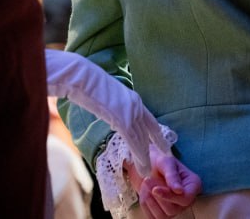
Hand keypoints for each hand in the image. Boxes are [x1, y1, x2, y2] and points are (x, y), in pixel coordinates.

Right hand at [45, 49, 168, 175]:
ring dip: (145, 156)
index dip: (155, 132)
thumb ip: (115, 108)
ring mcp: (130, 111)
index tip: (162, 142)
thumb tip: (114, 117)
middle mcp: (136, 105)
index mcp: (133, 99)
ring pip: (141, 138)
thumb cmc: (88, 85)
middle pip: (150, 129)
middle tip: (166, 155)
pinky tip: (140, 163)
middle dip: (158, 144)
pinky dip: (138, 153)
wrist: (82, 78)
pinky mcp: (122, 119)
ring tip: (147, 170)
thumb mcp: (107, 98)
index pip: (149, 119)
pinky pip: (133, 139)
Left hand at [137, 144, 201, 217]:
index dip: (170, 196)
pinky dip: (146, 206)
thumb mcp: (167, 163)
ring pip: (162, 216)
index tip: (155, 189)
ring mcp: (175, 209)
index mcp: (193, 186)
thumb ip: (172, 176)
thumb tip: (179, 190)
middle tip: (147, 180)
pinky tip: (145, 194)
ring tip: (146, 185)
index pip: (186, 198)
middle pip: (172, 209)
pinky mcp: (162, 214)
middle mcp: (187, 201)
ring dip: (149, 200)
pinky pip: (153, 218)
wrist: (149, 167)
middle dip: (157, 196)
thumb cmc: (162, 163)